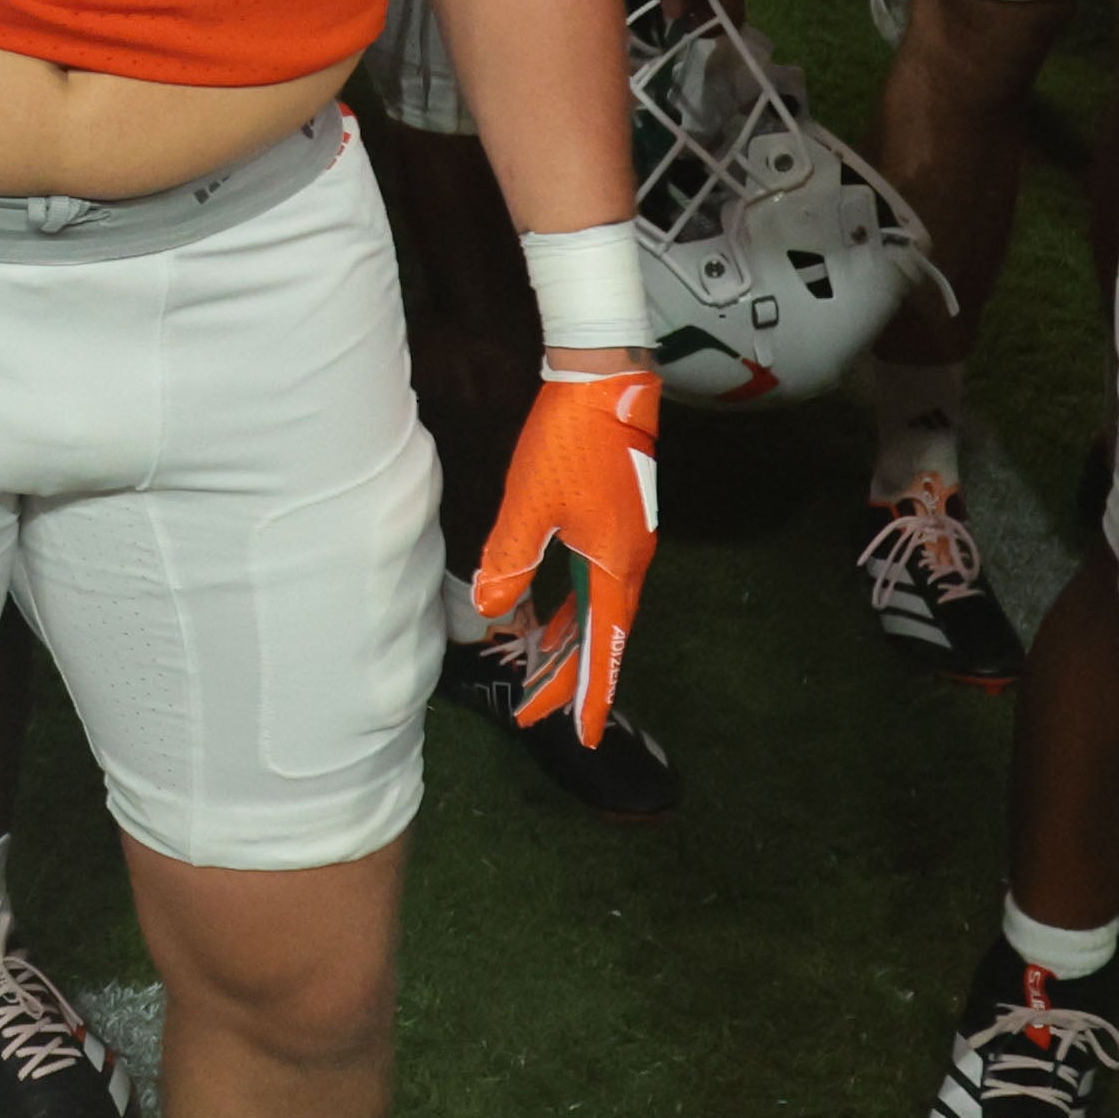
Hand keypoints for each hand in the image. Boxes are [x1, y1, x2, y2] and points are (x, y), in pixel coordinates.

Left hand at [470, 358, 665, 744]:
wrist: (605, 381)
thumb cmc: (570, 441)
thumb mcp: (530, 505)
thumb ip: (511, 561)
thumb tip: (491, 608)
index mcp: (614, 566)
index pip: (602, 647)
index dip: (591, 693)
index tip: (584, 735)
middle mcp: (627, 563)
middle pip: (599, 636)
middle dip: (567, 677)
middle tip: (533, 712)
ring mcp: (623, 543)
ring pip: (594, 611)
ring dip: (565, 644)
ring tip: (531, 673)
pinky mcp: (612, 524)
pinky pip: (590, 584)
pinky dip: (566, 609)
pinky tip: (540, 617)